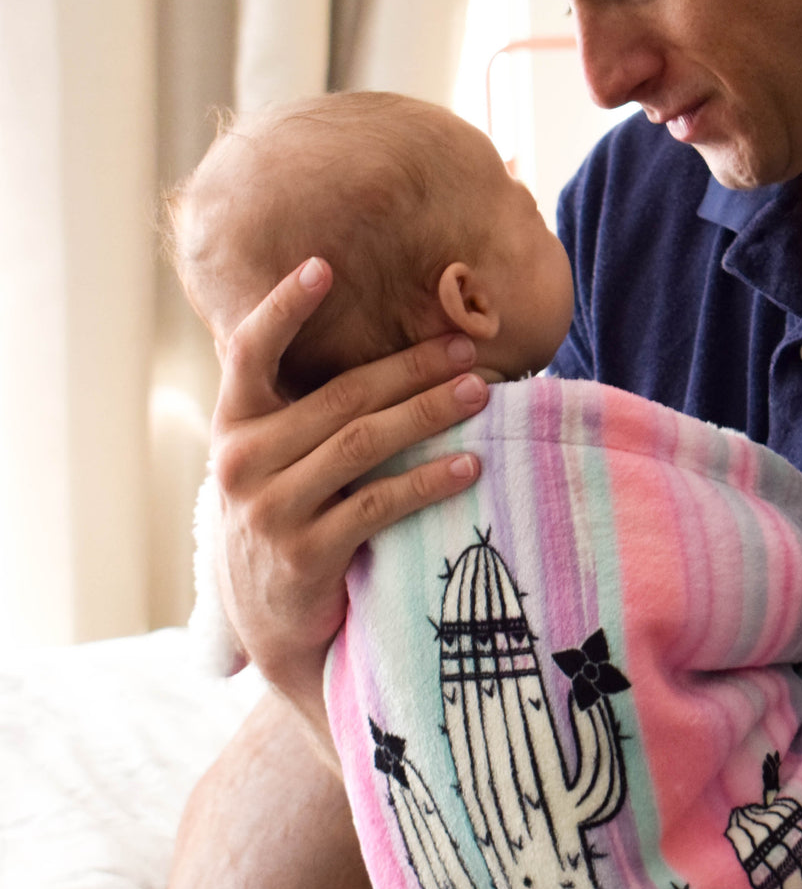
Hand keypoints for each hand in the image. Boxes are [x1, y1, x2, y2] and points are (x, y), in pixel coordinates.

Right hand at [210, 258, 487, 738]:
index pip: (250, 352)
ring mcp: (269, 510)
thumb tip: (388, 352)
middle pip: (340, 396)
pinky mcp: (306, 554)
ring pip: (364, 442)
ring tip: (481, 393)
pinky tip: (471, 464)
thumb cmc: (287, 518)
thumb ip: (307, 410)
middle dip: (411, 367)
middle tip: (466, 349)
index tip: (324, 265)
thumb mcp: (276, 460)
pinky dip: (430, 480)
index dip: (284, 306)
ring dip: (429, 412)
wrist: (270, 623)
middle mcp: (242, 462)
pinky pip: (381, 503)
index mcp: (233, 425)